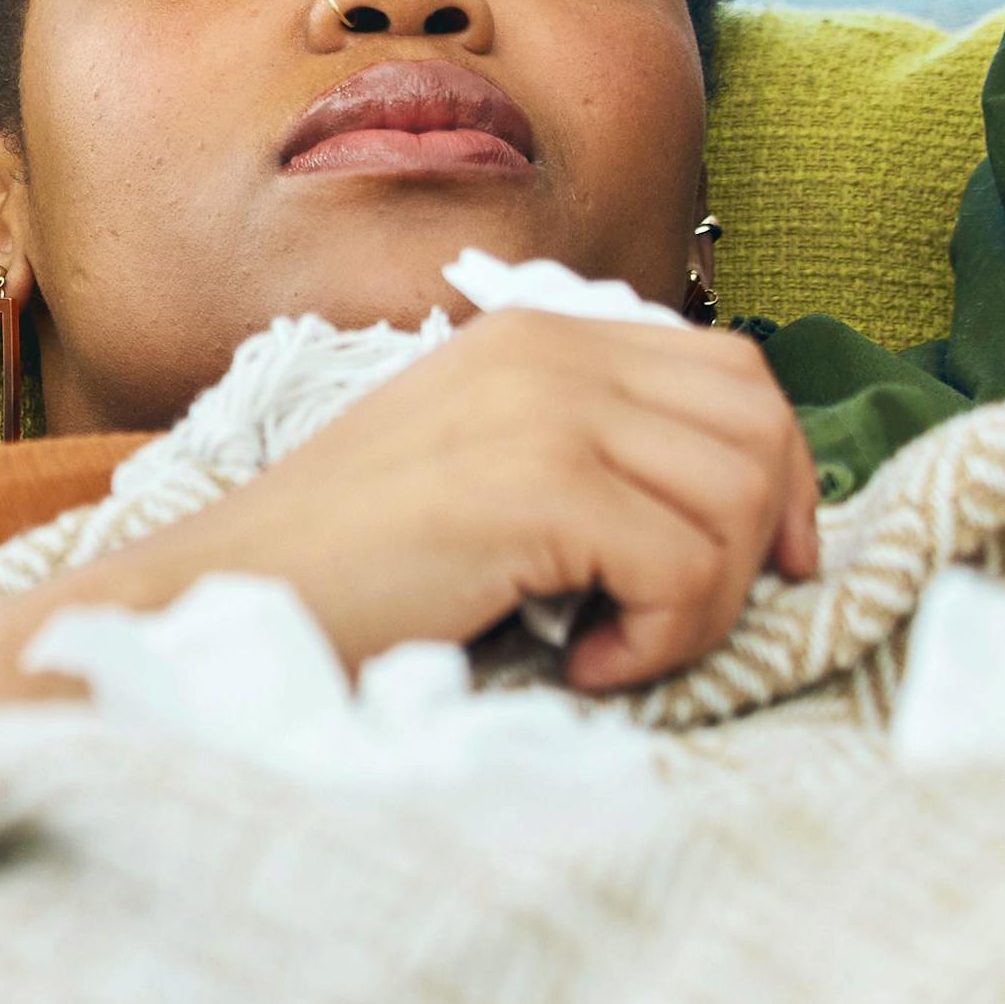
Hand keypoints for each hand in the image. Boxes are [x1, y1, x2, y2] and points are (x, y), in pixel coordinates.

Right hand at [99, 310, 821, 692]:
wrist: (224, 604)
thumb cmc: (345, 572)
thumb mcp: (479, 474)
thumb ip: (585, 458)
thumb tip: (732, 511)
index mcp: (538, 337)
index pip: (732, 371)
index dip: (780, 472)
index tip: (767, 565)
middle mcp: (550, 350)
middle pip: (757, 425)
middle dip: (758, 544)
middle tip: (689, 623)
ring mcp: (544, 409)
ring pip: (737, 499)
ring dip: (705, 605)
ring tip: (617, 648)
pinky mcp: (536, 486)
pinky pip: (685, 567)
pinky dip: (662, 640)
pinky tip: (585, 666)